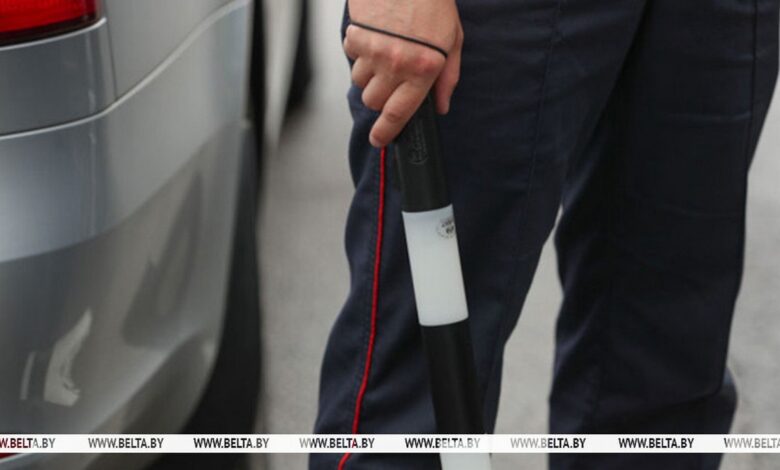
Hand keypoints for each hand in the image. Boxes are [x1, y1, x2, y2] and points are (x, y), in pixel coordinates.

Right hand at [344, 0, 463, 147]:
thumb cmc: (434, 4)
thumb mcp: (453, 41)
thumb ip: (447, 78)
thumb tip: (441, 107)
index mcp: (423, 70)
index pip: (398, 114)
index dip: (385, 132)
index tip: (378, 140)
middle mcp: (396, 64)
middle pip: (374, 102)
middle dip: (380, 98)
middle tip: (391, 81)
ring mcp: (373, 50)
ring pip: (360, 81)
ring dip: (370, 74)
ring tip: (385, 53)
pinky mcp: (356, 35)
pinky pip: (351, 56)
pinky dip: (360, 51)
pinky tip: (375, 36)